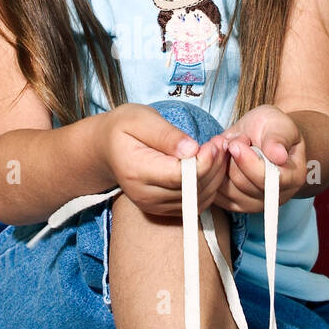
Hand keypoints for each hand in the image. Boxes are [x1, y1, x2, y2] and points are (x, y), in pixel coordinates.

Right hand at [101, 103, 227, 216]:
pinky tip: (210, 166)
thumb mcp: (141, 119)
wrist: (107, 149)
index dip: (204, 162)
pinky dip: (208, 187)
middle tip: (222, 144)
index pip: (180, 176)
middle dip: (213, 167)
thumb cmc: (123, 128)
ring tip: (218, 152)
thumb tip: (192, 150)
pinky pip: (194, 205)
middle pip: (191, 190)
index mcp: (136, 170)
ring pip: (197, 200)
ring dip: (214, 178)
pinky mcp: (162, 209)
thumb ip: (166, 135)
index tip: (215, 143)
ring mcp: (153, 206)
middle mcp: (144, 194)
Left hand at [205, 105, 307, 213]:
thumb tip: (279, 156)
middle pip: (244, 184)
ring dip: (221, 166)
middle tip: (235, 140)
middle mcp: (276, 196)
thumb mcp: (278, 123)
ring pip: (227, 190)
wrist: (260, 135)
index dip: (248, 162)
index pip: (268, 179)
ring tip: (229, 149)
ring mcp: (256, 203)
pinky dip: (213, 176)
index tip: (236, 143)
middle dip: (233, 159)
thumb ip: (278, 138)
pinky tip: (219, 161)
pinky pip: (217, 195)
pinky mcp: (237, 204)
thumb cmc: (272, 127)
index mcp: (293, 177)